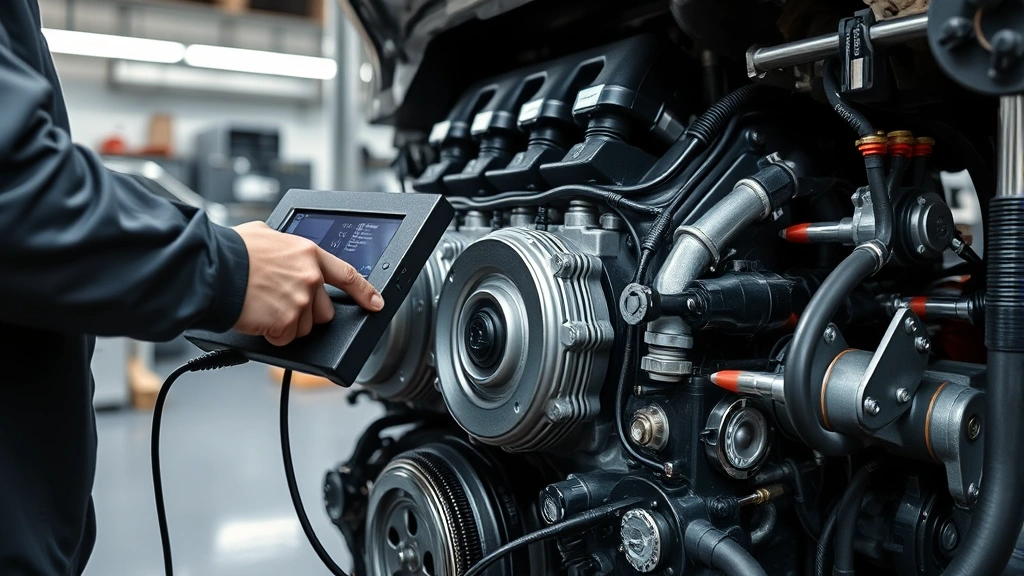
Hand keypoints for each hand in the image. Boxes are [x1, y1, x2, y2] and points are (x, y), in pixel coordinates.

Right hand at [231, 221, 383, 345]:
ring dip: (286, 325)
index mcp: (309, 253)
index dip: (366, 292)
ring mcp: (300, 299)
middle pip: (324, 311)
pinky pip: (286, 338)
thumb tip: (283, 247)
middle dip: (306, 313)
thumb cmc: (231, 251)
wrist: (212, 268)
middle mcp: (310, 276)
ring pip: (305, 327)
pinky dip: (272, 334)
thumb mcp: (264, 234)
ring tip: (264, 307)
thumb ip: (284, 245)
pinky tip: (258, 318)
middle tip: (280, 303)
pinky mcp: (287, 320)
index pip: (348, 275)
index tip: (376, 304)